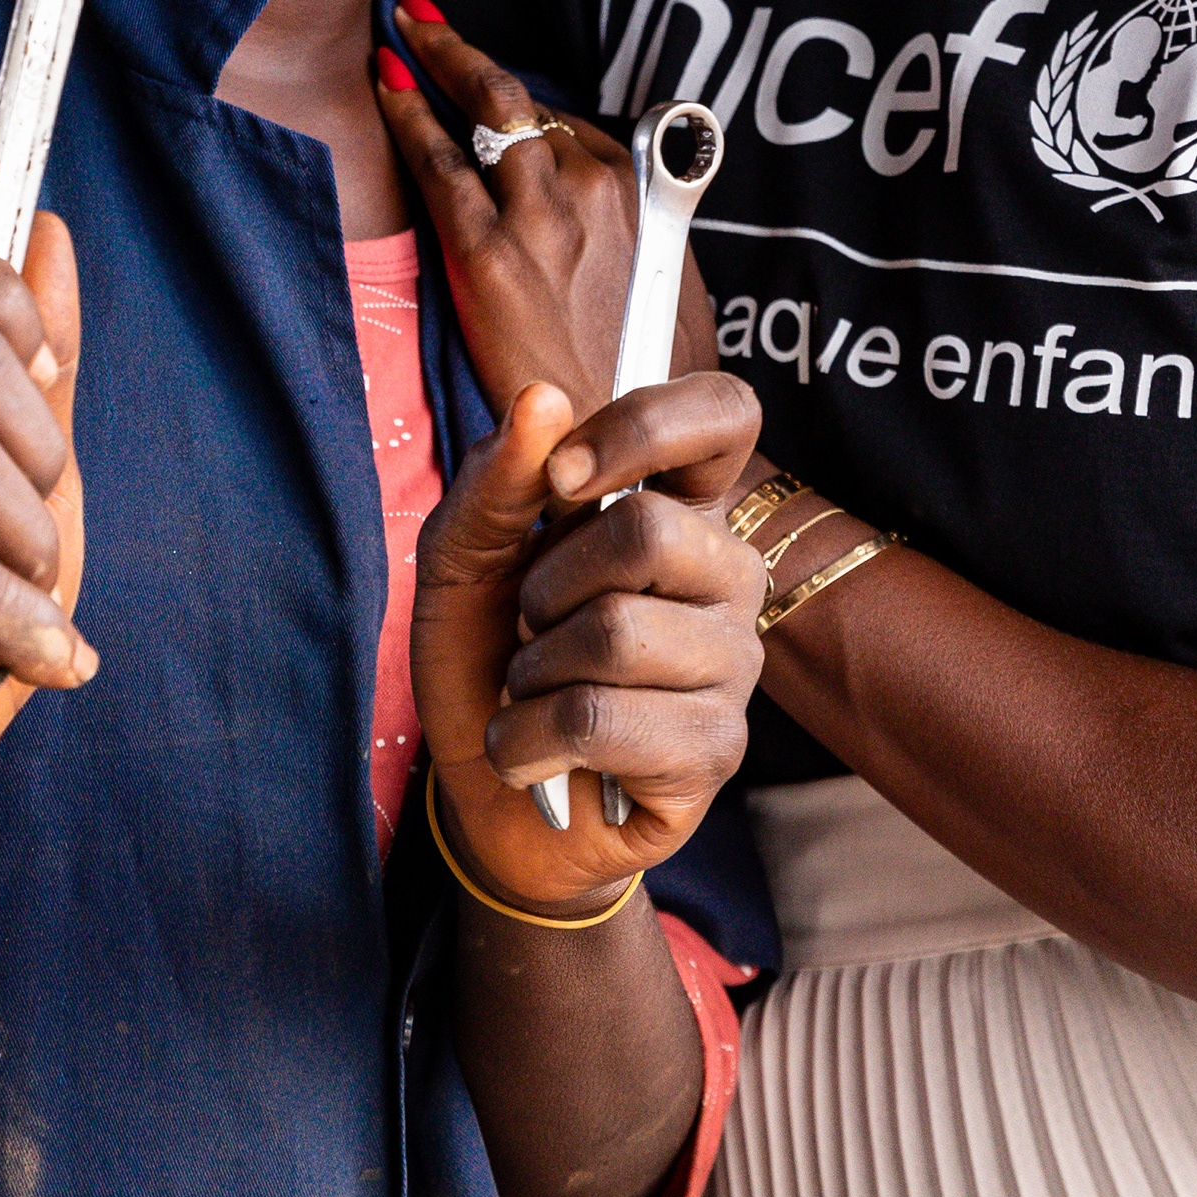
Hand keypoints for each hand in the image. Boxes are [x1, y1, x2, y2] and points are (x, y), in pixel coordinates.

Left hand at [375, 1, 714, 413]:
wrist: (623, 448)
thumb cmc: (647, 382)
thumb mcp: (669, 293)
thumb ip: (636, 237)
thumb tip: (612, 217)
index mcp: (640, 191)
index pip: (561, 123)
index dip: (511, 102)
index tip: (477, 84)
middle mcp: (594, 188)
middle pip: (520, 100)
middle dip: (464, 50)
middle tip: (422, 18)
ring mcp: (542, 217)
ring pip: (484, 111)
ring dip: (435, 61)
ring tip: (400, 33)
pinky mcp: (491, 255)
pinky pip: (442, 162)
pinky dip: (411, 112)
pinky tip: (385, 83)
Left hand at [414, 375, 762, 918]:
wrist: (483, 799)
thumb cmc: (485, 660)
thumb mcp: (462, 558)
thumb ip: (495, 479)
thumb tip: (542, 397)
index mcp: (678, 505)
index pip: (725, 414)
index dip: (646, 426)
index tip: (564, 477)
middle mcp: (727, 575)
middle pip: (650, 532)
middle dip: (547, 584)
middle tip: (530, 626)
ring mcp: (734, 665)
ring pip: (616, 634)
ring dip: (530, 673)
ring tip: (533, 694)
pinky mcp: (715, 750)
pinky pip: (600, 720)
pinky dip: (527, 739)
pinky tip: (534, 757)